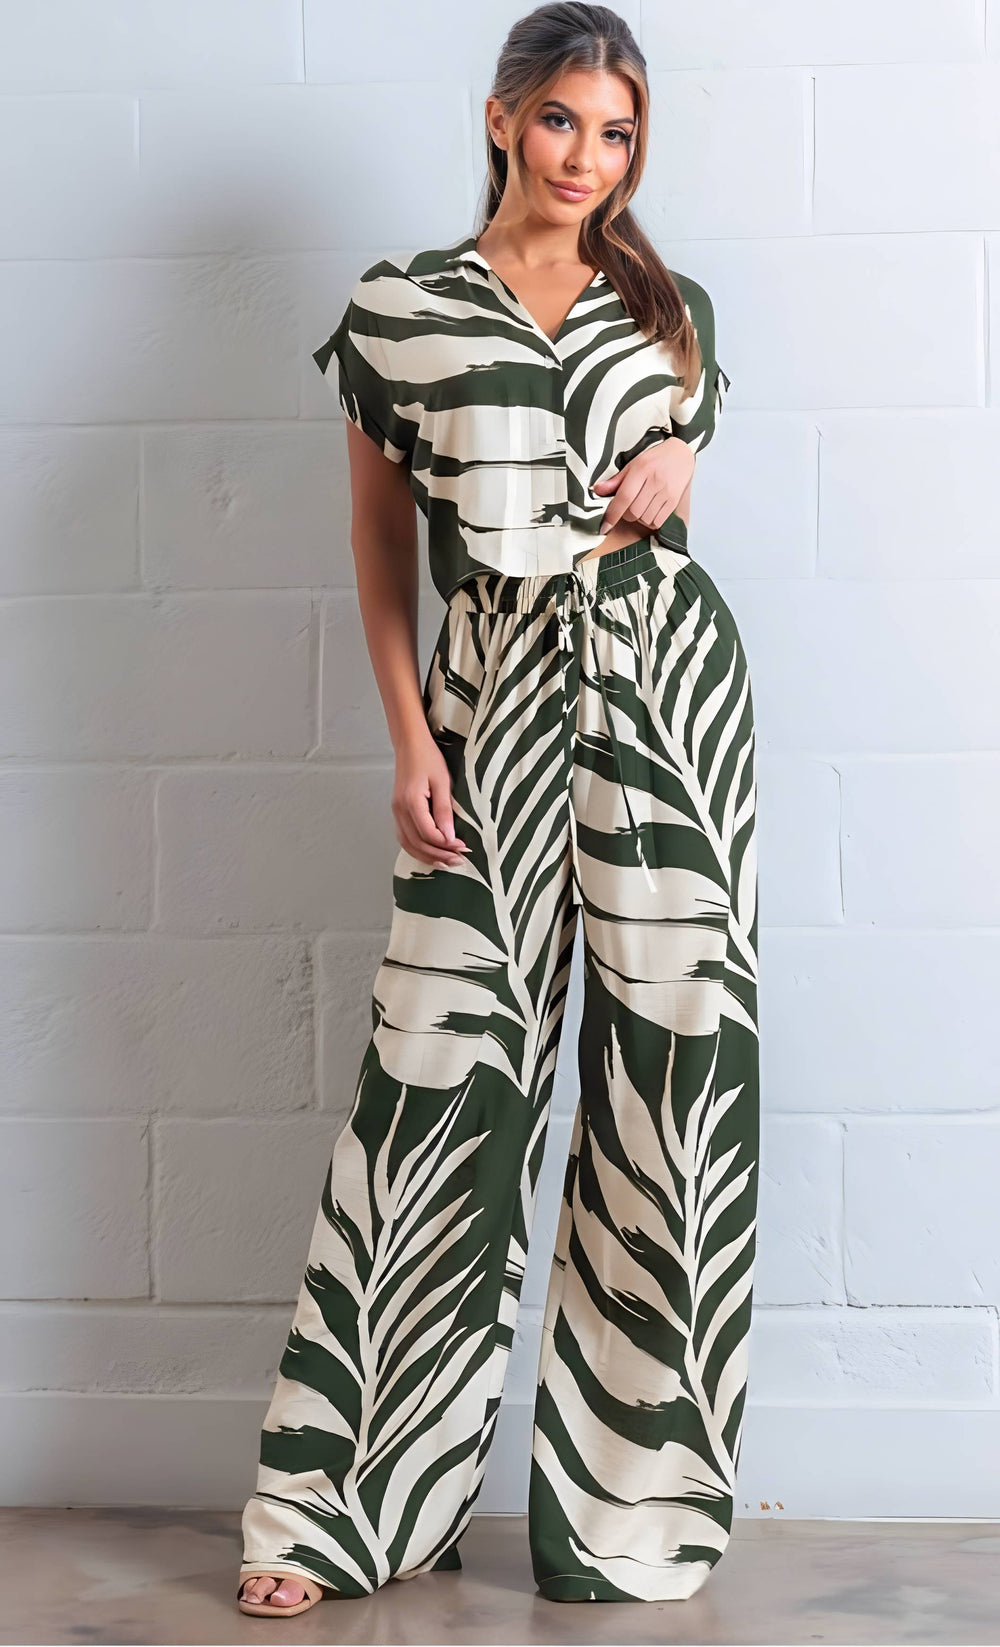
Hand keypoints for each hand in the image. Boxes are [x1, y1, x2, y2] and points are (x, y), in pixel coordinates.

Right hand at [392, 728, 470, 868]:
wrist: (410, 745)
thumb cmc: (428, 758)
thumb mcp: (442, 782)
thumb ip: (444, 811)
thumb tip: (449, 838)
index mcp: (410, 802)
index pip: (428, 834)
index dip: (446, 845)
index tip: (464, 847)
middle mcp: (399, 810)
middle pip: (417, 843)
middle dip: (439, 855)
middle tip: (459, 861)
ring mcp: (396, 812)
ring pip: (408, 844)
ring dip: (427, 856)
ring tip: (446, 863)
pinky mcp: (397, 811)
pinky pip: (404, 837)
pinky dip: (417, 849)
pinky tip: (430, 853)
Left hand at [591, 438, 694, 534]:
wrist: (681, 453)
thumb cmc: (655, 459)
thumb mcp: (633, 465)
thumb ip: (615, 480)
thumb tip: (596, 490)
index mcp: (641, 469)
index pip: (624, 497)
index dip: (612, 515)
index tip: (604, 527)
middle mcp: (655, 480)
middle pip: (633, 512)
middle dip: (626, 515)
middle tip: (628, 507)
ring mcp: (666, 491)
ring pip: (645, 519)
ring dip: (639, 519)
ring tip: (641, 507)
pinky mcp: (674, 500)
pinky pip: (658, 521)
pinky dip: (650, 522)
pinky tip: (650, 512)